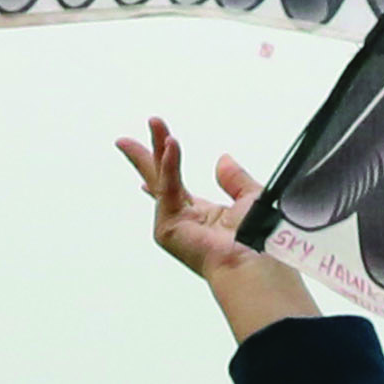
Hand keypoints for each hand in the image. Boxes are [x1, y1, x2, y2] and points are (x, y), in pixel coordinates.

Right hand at [118, 118, 321, 344]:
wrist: (254, 260)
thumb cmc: (257, 239)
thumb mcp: (250, 197)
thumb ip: (235, 179)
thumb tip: (223, 159)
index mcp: (203, 216)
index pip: (177, 187)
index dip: (166, 166)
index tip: (157, 149)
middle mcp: (185, 221)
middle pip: (158, 181)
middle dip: (145, 156)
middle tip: (125, 138)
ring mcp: (173, 226)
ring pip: (160, 179)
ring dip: (156, 149)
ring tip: (155, 122)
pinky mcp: (167, 229)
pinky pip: (168, 188)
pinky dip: (170, 165)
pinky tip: (172, 144)